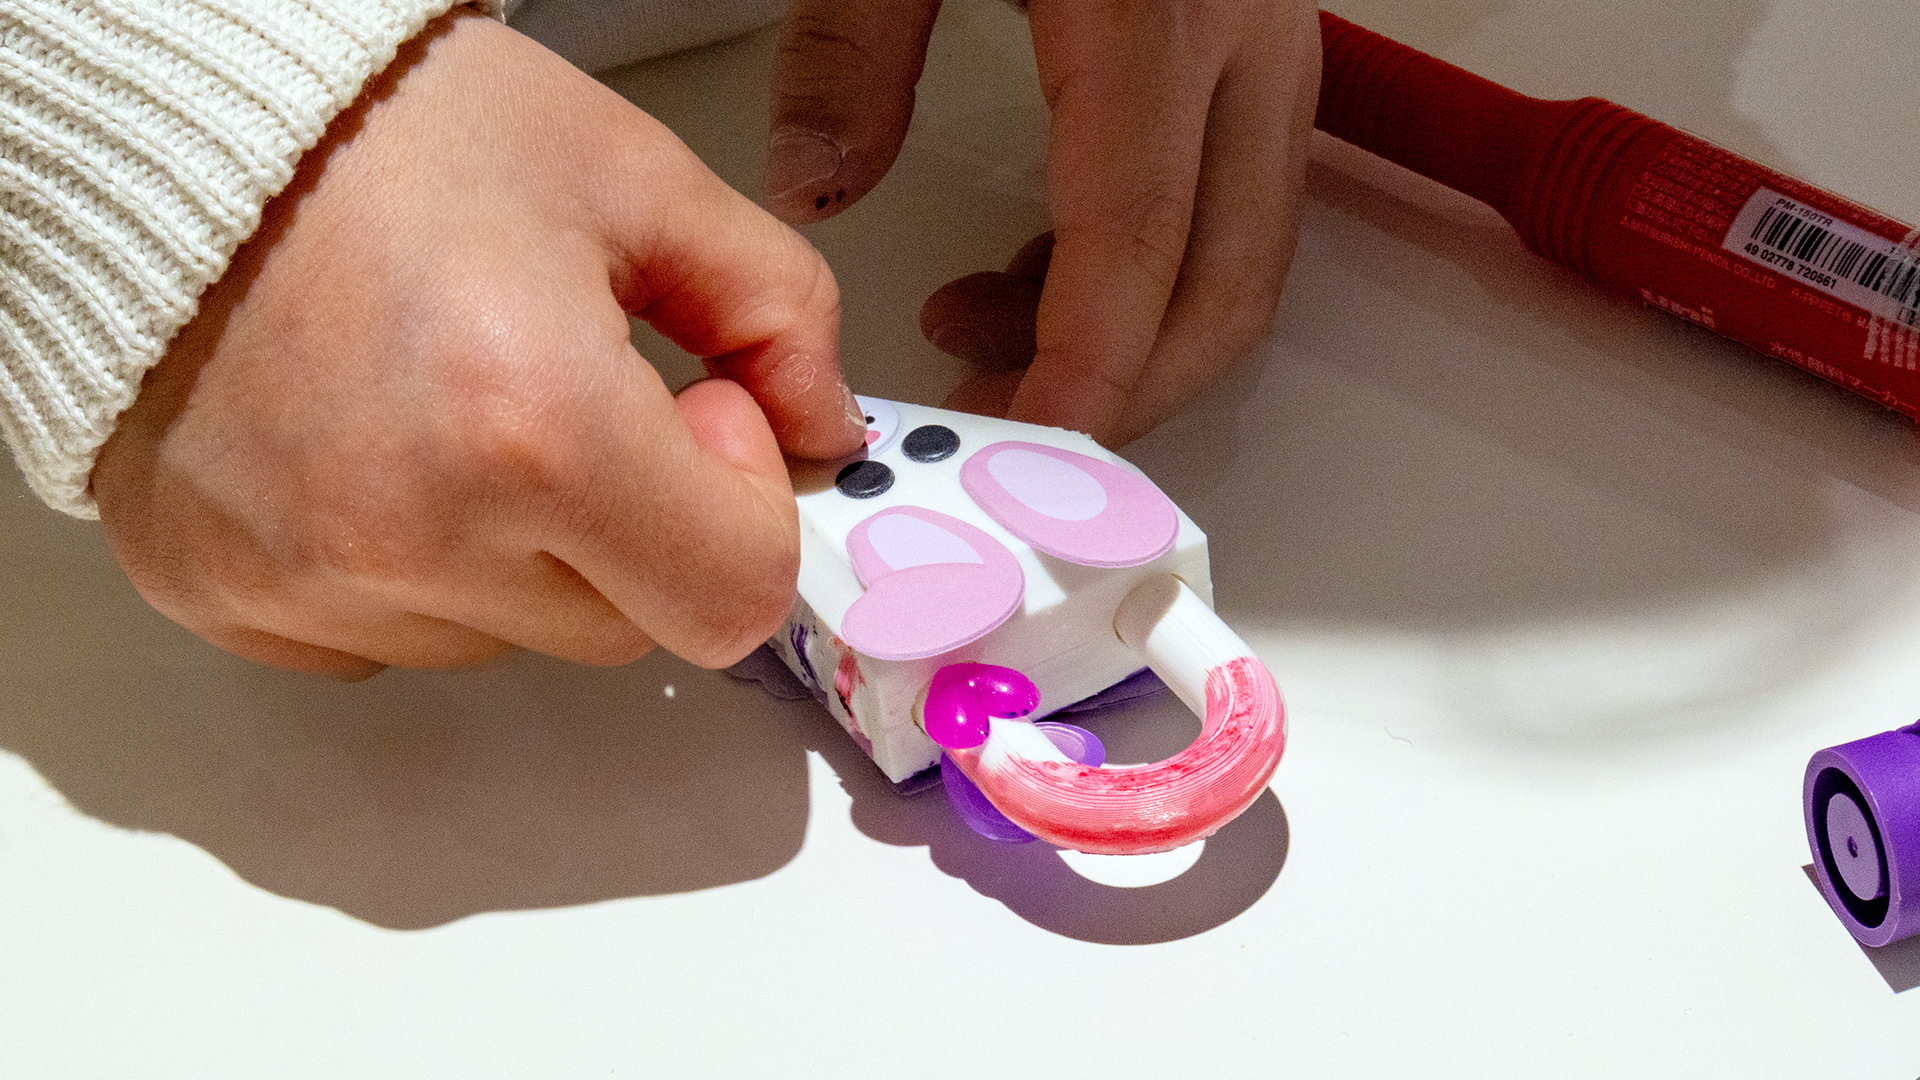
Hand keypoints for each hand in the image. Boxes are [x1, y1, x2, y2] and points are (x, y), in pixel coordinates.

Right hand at [90, 12, 865, 679]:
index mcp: (533, 428)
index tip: (701, 410)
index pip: (731, 597)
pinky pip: (384, 637)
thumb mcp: (636, 179)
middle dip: (642, 527)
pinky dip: (411, 569)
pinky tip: (376, 448)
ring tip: (455, 403)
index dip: (746, 509)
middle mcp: (409, 536)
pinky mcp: (223, 595)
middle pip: (624, 626)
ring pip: (506, 637)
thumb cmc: (399, 129)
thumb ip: (776, 310)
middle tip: (580, 389)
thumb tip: (823, 428)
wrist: (177, 127)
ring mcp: (301, 582)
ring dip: (522, 551)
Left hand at [764, 0, 1320, 444]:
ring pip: (1242, 255)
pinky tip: (1041, 261)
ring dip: (1132, 330)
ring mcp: (1270, 49)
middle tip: (1001, 427)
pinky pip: (1232, 201)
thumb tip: (815, 186)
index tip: (1019, 445)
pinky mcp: (1262, 47)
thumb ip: (851, 46)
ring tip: (978, 325)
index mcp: (1149, 21)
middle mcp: (1241, 47)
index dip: (1086, 374)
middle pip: (1227, 286)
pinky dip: (1149, 265)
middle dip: (1130, 390)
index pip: (1135, 251)